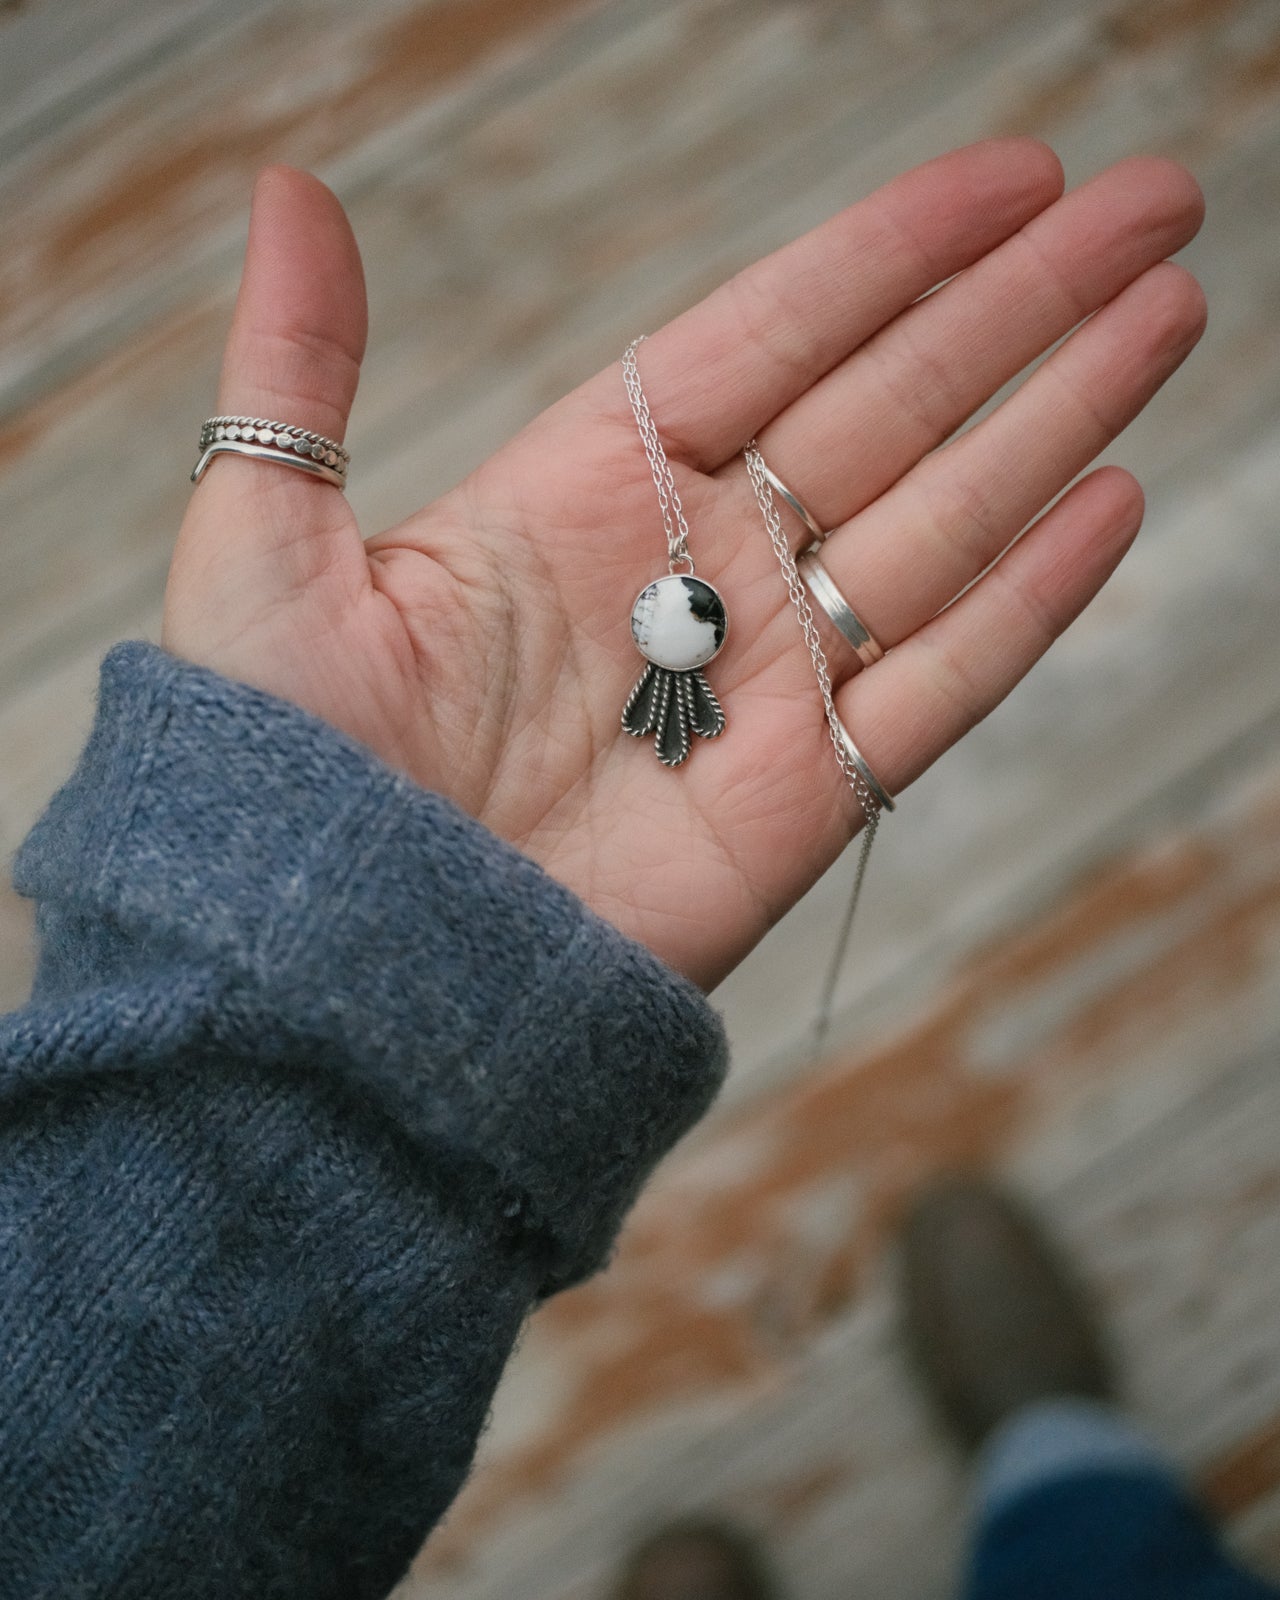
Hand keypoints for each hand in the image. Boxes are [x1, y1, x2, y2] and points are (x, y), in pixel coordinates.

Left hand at [163, 142, 1205, 990]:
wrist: (336, 984)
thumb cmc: (281, 775)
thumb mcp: (262, 547)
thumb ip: (301, 370)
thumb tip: (293, 185)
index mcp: (582, 492)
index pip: (773, 339)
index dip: (893, 256)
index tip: (1010, 176)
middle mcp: (692, 574)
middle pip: (891, 409)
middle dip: (1024, 304)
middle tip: (1150, 202)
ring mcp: (760, 686)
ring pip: (943, 525)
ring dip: (1058, 418)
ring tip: (1163, 310)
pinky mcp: (804, 800)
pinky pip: (943, 683)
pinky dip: (1030, 597)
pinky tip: (1110, 497)